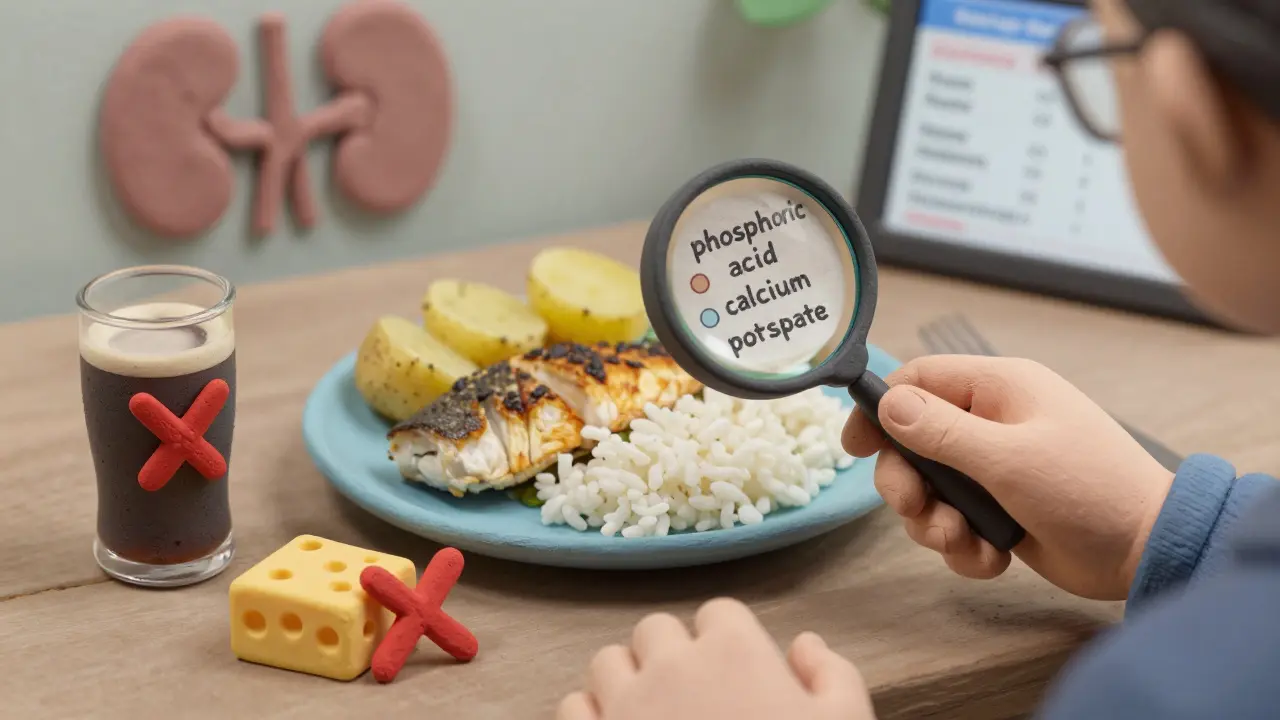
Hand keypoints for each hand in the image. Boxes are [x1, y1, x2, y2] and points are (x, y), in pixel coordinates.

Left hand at [556, 598, 875, 719]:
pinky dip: (590, 716)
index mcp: (734, 651)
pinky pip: (572, 707)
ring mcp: (625, 705)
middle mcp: (672, 665)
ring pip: (607, 663)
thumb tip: (805, 644)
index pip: (719, 614)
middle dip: (672, 655)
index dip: (729, 642)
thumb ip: (833, 676)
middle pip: (656, 630)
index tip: (738, 672)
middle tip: (694, 696)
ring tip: (651, 714)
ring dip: (627, 680)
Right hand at [843, 355, 1174, 600]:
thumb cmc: (1087, 489)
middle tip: (915, 510)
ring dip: (933, 523)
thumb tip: (886, 403)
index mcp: (998, 389)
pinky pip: (955, 523)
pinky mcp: (1001, 511)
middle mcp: (991, 423)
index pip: (918, 380)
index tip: (855, 447)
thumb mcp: (1008, 457)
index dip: (881, 410)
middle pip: (913, 443)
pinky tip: (991, 559)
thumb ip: (941, 430)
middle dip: (906, 483)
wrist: (1147, 550)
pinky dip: (963, 547)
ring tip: (962, 541)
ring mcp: (995, 469)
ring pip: (929, 490)